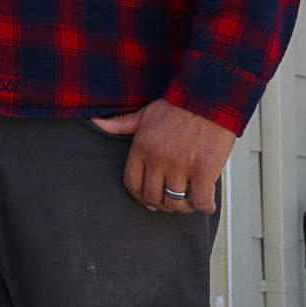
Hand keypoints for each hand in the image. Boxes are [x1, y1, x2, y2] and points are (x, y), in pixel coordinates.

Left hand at [91, 100, 234, 213]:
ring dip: (182, 208)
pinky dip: (204, 207)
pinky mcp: (204, 170)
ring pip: (175, 203)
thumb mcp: (144, 113)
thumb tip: (96, 123)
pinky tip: (205, 202)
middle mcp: (158, 158)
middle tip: (170, 201)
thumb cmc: (179, 106)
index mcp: (142, 147)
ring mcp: (181, 166)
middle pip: (152, 197)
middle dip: (160, 204)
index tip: (148, 199)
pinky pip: (200, 201)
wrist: (209, 98)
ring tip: (188, 202)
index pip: (131, 184)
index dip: (139, 196)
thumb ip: (120, 123)